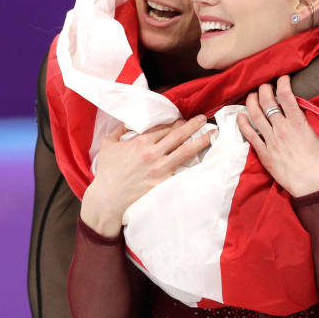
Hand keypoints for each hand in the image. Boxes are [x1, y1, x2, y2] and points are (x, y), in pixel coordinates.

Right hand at [81, 116, 214, 236]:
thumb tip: (128, 121)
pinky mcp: (163, 183)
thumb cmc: (107, 172)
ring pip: (185, 151)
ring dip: (200, 141)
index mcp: (140, 142)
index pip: (163, 128)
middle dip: (193, 125)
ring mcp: (160, 169)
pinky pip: (182, 171)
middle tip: (203, 119)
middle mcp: (153, 153)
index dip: (175, 122)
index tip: (183, 120)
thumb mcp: (108, 144)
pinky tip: (205, 160)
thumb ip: (119, 130)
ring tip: (211, 135)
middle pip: (178, 135)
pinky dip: (194, 164)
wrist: (108, 198)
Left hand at [237, 75, 318, 197]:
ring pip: (256, 115)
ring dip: (252, 101)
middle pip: (268, 102)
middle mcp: (282, 128)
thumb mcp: (315, 136)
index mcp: (298, 123)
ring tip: (252, 95)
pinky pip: (250, 135)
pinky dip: (243, 123)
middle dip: (264, 89)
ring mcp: (271, 140)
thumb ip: (303, 122)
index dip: (282, 83)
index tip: (281, 79)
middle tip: (264, 86)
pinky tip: (240, 115)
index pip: (286, 95)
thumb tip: (296, 113)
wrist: (313, 184)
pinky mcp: (264, 153)